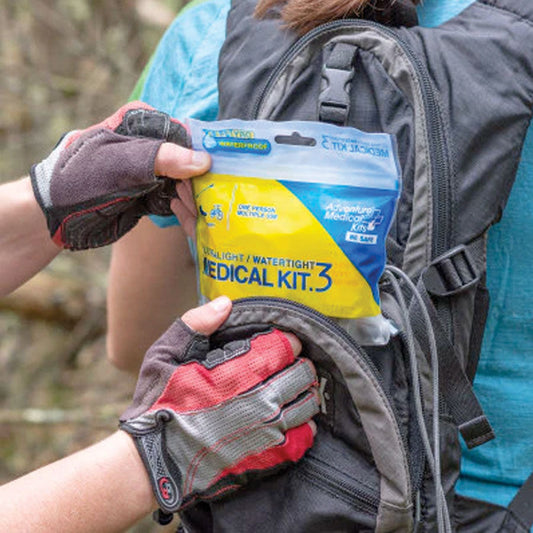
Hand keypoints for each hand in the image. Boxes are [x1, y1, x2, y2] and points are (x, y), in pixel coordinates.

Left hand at [30, 101, 209, 249]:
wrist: (54, 216)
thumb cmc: (79, 178)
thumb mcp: (120, 163)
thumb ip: (162, 157)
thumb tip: (204, 160)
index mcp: (141, 122)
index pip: (185, 135)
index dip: (201, 156)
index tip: (210, 179)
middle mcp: (150, 144)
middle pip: (190, 162)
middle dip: (199, 184)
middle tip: (207, 206)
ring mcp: (151, 171)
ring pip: (186, 184)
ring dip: (195, 203)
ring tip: (198, 220)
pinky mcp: (150, 194)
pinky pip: (176, 202)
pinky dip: (185, 214)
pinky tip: (191, 225)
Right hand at [120, 296, 318, 513]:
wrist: (155, 464)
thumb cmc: (158, 406)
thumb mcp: (165, 356)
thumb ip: (196, 324)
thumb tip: (226, 302)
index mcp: (238, 374)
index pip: (283, 347)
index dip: (287, 341)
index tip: (284, 342)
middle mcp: (259, 401)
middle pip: (301, 375)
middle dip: (300, 366)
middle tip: (294, 364)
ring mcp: (266, 433)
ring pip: (307, 405)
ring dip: (306, 393)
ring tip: (297, 389)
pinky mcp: (267, 459)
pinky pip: (303, 439)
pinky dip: (304, 426)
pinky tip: (294, 420)